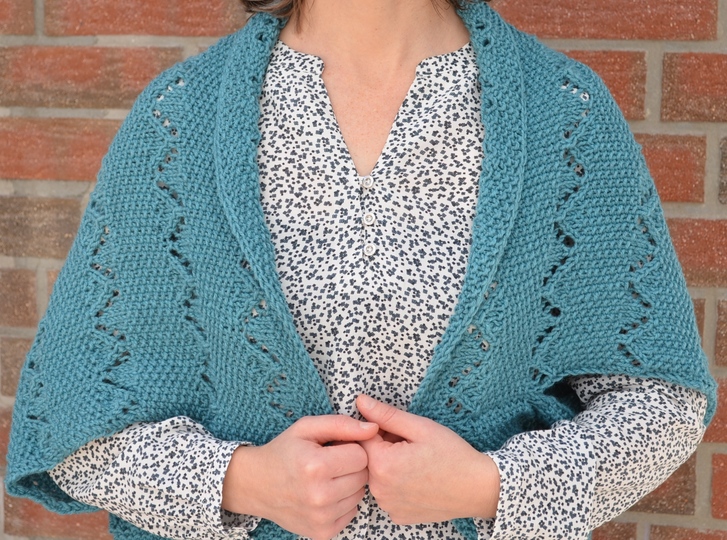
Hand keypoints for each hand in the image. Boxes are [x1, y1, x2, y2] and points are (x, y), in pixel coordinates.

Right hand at [222, 415, 378, 539]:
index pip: (362, 456)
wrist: (256, 485)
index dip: (351, 448)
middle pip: (363, 476)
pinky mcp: (323, 532)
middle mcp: (319, 496)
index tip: (335, 448)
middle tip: (330, 462)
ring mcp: (321, 518)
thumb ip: (342, 424)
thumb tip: (373, 428)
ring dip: (348, 484)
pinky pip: (352, 512)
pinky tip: (325, 494)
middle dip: (352, 466)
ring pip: (360, 494)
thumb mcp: (307, 428)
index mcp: (315, 466)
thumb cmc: (284, 452)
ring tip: (327, 478)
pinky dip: (343, 502)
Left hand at [356, 394, 499, 524]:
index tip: (402, 431)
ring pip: (377, 475)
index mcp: (382, 465)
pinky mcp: (397, 516)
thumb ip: (386, 415)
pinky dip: (397, 484)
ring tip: (417, 462)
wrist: (478, 488)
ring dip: (389, 465)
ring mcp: (388, 506)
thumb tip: (360, 402)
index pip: (363, 437)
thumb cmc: (453, 455)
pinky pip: (388, 493)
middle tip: (413, 446)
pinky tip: (418, 479)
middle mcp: (379, 490)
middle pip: (369, 457)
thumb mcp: (420, 427)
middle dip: (384, 447)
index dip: (381, 429)